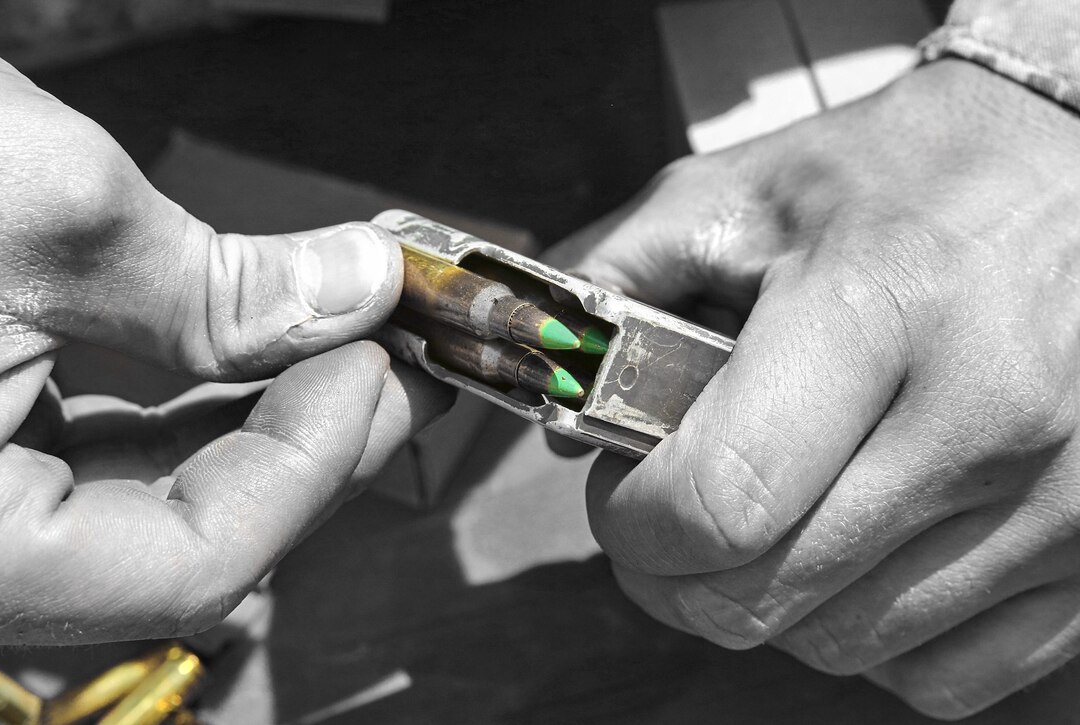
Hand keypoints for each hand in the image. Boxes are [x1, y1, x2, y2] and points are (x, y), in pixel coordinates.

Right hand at [0, 54, 450, 643]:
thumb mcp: (50, 213)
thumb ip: (224, 285)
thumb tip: (356, 288)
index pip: (182, 567)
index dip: (310, 468)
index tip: (380, 370)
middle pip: (169, 544)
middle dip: (298, 446)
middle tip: (386, 364)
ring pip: (128, 502)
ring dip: (246, 425)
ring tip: (334, 349)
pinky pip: (78, 456)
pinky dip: (172, 407)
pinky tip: (242, 353)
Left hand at [549, 59, 1079, 719]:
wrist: (1076, 168)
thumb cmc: (903, 177)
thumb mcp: (741, 191)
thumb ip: (619, 284)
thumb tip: (560, 421)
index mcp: (877, 310)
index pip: (720, 501)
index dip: (636, 527)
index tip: (624, 500)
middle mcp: (985, 415)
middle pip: (769, 598)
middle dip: (680, 576)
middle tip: (671, 518)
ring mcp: (1060, 498)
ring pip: (848, 646)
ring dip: (773, 601)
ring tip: (768, 519)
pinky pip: (948, 675)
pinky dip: (874, 639)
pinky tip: (856, 556)